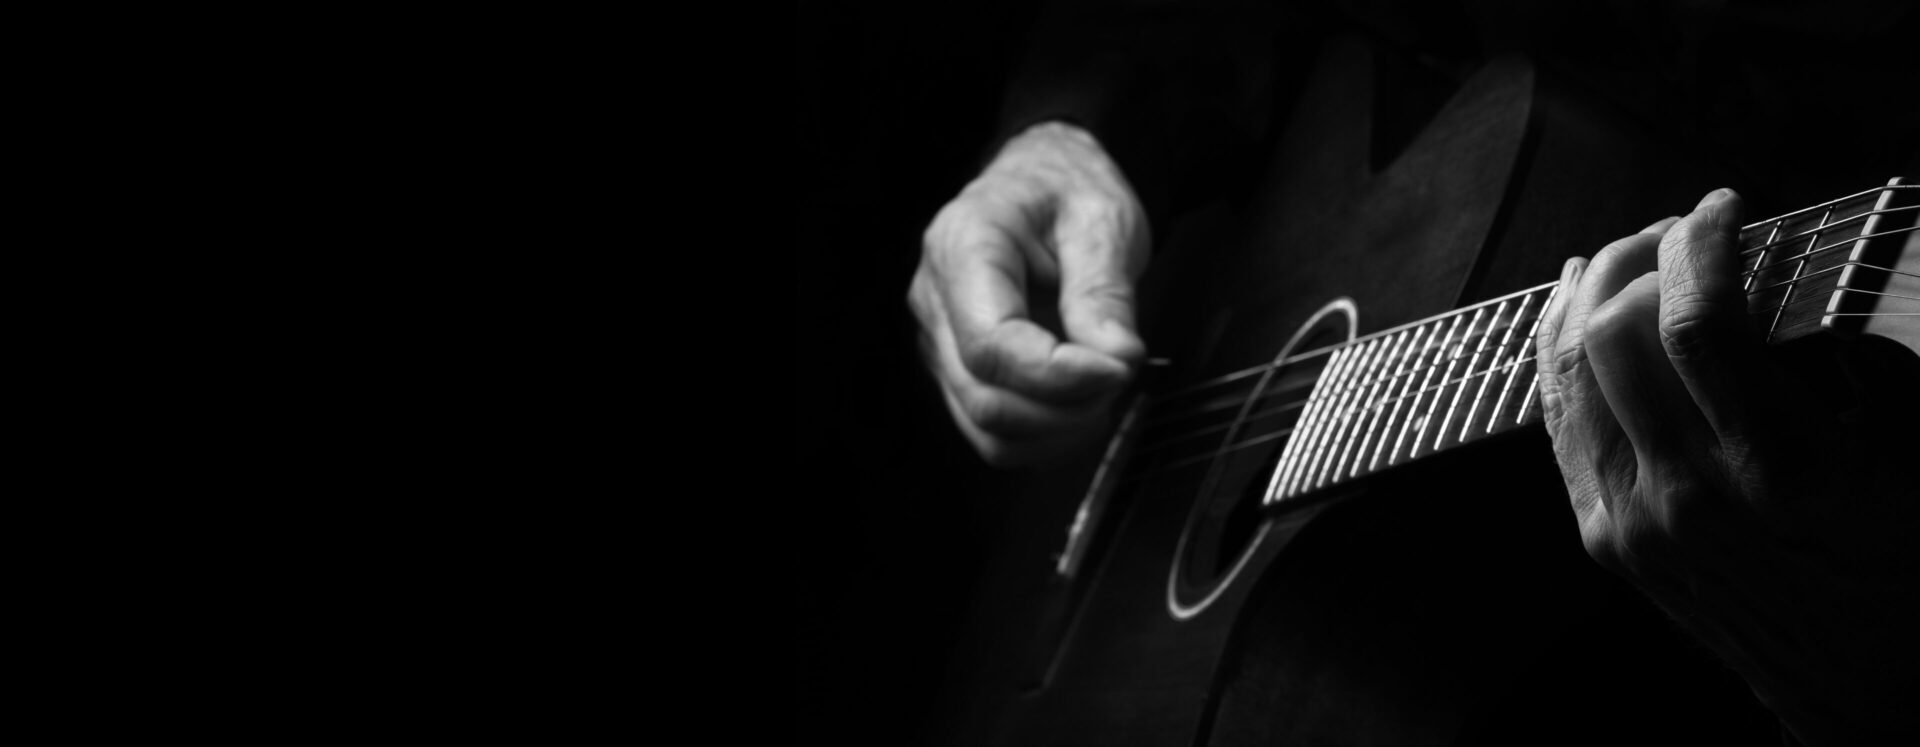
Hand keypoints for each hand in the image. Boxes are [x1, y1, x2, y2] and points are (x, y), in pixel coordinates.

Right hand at [908, 122, 1149, 465]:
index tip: (1118, 367)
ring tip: (1103, 389)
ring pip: (987, 430)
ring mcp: (941, 341)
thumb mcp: (1102, 220)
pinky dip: (1045, 436)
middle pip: (985, 398)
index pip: (992, 345)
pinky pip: (994, 433)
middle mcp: (936, 299)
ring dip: (1057, 430)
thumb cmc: (1065, 189)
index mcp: (963, 246)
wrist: (1044, 178)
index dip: (1059, 375)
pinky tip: (1080, 403)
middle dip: (1066, 408)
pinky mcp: (959, 370)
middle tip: (1120, 373)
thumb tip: (1116, 357)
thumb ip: (1105, 291)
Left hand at [1534, 188, 1919, 744]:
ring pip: (1574, 372)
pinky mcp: (1606, 539)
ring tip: (1619, 253)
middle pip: (1619, 334)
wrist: (1861, 675)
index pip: (1701, 321)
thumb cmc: (1900, 546)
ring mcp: (1637, 522)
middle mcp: (1693, 497)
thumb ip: (1846, 352)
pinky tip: (1570, 311)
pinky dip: (1560, 354)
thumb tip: (1764, 267)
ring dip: (1588, 296)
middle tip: (1675, 228)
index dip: (1702, 241)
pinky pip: (1563, 423)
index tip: (1722, 204)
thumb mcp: (1906, 441)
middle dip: (1640, 256)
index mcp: (1783, 470)